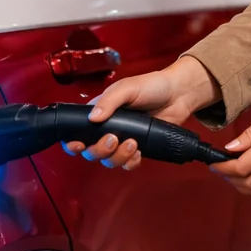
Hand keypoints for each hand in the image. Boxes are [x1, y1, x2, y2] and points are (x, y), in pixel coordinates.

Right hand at [63, 55, 219, 170]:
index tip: (77, 145)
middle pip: (92, 151)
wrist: (178, 95)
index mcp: (100, 112)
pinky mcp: (139, 148)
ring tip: (133, 143)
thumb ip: (109, 101)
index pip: (77, 132)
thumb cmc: (151, 86)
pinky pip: (128, 164)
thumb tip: (92, 117)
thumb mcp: (127, 88)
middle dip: (100, 150)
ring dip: (118, 156)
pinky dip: (131, 162)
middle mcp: (108, 128)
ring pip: (109, 160)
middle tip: (114, 139)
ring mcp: (123, 140)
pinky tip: (139, 152)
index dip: (73, 143)